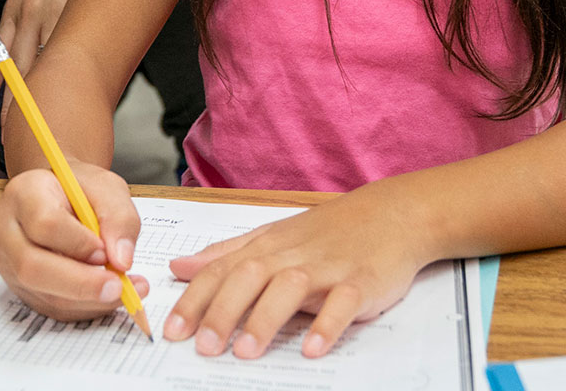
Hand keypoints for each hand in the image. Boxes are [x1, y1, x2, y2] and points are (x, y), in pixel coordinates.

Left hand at [0, 0, 117, 122]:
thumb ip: (38, 16)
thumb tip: (43, 54)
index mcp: (17, 6)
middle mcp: (28, 11)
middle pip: (12, 70)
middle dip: (7, 107)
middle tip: (6, 140)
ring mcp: (52, 11)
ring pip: (35, 65)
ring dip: (32, 100)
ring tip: (31, 131)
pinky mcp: (75, 8)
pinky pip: (63, 50)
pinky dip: (59, 75)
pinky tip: (61, 97)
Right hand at [0, 164, 149, 320]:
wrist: (63, 199)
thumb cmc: (81, 191)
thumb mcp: (108, 188)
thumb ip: (119, 218)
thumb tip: (121, 260)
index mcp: (24, 193)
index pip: (44, 223)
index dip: (77, 243)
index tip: (106, 251)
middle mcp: (6, 229)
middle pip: (32, 267)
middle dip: (81, 283)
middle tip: (118, 286)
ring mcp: (8, 262)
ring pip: (42, 293)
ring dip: (89, 300)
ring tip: (125, 290)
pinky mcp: (19, 286)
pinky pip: (51, 307)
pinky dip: (85, 307)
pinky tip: (108, 295)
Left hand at [164, 190, 430, 359]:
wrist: (393, 213)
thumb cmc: (330, 230)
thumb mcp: (274, 236)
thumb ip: (227, 254)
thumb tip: (179, 267)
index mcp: (268, 246)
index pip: (222, 269)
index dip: (195, 299)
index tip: (171, 330)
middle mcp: (292, 254)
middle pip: (249, 277)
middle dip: (222, 311)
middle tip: (202, 347)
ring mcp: (328, 267)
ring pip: (290, 287)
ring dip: (266, 319)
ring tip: (245, 352)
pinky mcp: (361, 282)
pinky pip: (343, 302)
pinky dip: (327, 325)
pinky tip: (312, 350)